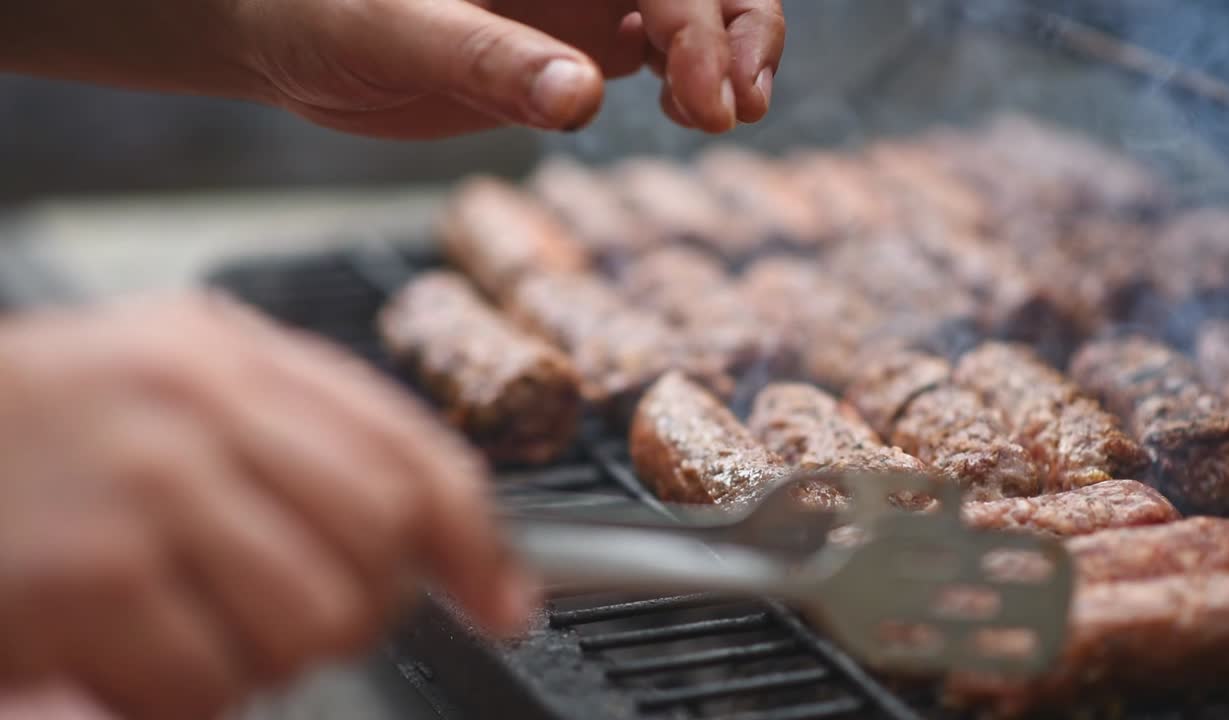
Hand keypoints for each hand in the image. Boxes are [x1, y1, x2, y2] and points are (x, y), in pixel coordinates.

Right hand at [0, 293, 530, 719]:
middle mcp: (199, 408)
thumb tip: (428, 527)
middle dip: (368, 604)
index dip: (474, 538)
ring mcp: (147, 489)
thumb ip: (294, 431)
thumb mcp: (166, 382)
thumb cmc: (33, 432)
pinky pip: (210, 678)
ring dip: (274, 655)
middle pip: (378, 537)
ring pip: (312, 617)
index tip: (502, 598)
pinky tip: (137, 659)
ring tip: (207, 631)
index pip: (406, 449)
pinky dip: (188, 694)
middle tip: (309, 615)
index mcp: (229, 355)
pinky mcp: (92, 578)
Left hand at [2, 0, 783, 136]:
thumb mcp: (391, 30)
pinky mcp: (569, 42)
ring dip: (727, 55)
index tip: (705, 93)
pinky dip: (693, 81)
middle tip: (730, 109)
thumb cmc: (316, 11)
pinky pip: (660, 51)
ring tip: (721, 115)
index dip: (702, 18)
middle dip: (735, 29)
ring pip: (693, 8)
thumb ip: (485, 59)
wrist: (282, 40)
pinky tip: (691, 114)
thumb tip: (583, 98)